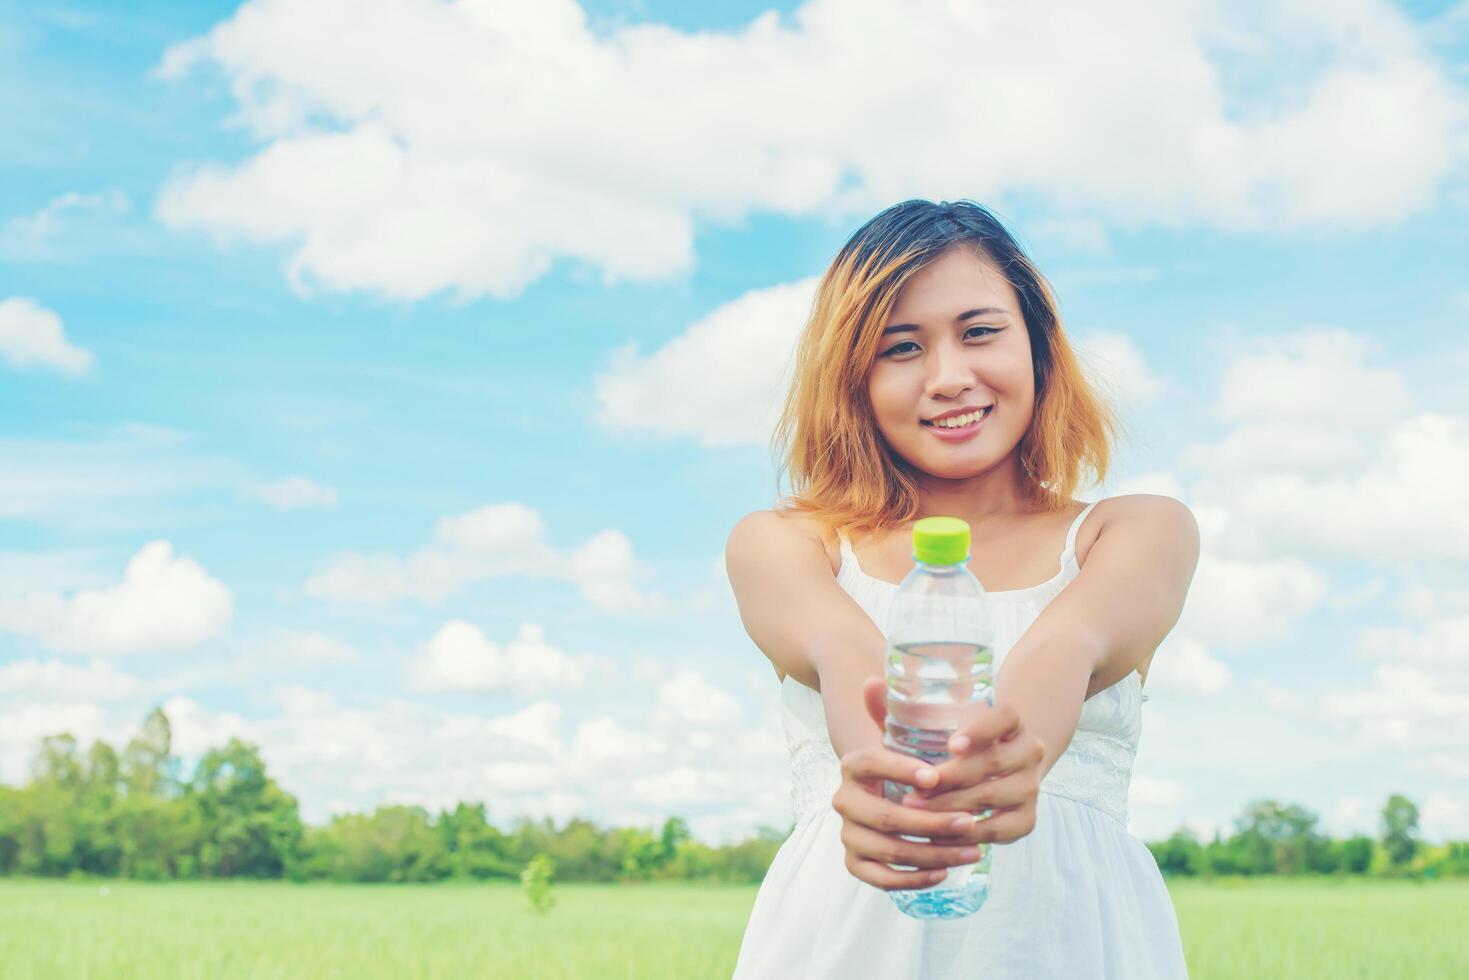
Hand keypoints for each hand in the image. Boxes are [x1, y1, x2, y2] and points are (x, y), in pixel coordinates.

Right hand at [831, 677, 991, 890]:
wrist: (881, 793)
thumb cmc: (902, 761)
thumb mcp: (898, 735)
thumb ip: (890, 709)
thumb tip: (874, 678)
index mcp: (853, 764)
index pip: (871, 763)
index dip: (901, 770)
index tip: (936, 777)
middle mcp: (844, 800)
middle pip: (885, 816)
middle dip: (932, 822)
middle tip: (970, 821)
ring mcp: (848, 834)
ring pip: (890, 850)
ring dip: (935, 853)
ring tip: (973, 848)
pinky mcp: (855, 863)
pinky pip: (883, 878)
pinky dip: (915, 878)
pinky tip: (944, 873)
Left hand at [899, 684, 1044, 845]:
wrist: (990, 778)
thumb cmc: (948, 748)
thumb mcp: (927, 728)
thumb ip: (898, 708)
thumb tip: (870, 684)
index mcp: (1010, 722)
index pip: (1005, 717)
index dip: (981, 730)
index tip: (950, 745)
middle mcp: (1029, 750)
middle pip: (994, 761)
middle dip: (951, 778)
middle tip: (915, 789)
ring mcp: (1031, 786)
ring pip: (992, 796)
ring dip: (951, 807)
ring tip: (916, 811)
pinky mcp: (1027, 820)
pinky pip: (997, 831)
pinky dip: (965, 835)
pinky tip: (937, 837)